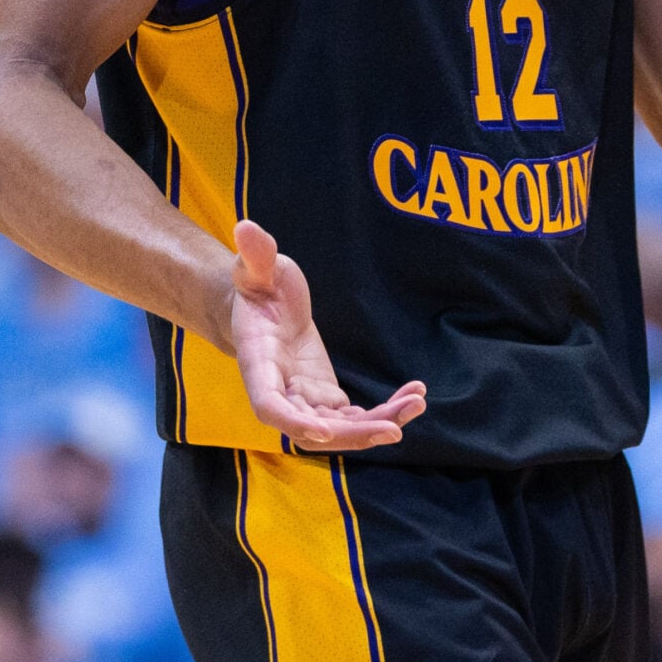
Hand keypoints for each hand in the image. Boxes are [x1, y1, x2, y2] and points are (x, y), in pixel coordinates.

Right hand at [229, 221, 425, 450]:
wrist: (264, 307)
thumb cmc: (258, 286)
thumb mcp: (256, 268)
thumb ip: (255, 255)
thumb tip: (246, 227)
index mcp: (258, 363)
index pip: (269, 405)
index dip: (294, 421)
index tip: (323, 430)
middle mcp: (280, 391)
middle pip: (312, 428)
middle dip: (352, 434)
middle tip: (394, 429)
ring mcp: (304, 398)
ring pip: (339, 429)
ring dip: (377, 425)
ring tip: (415, 404)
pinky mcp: (326, 397)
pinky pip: (355, 417)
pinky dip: (384, 412)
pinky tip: (414, 396)